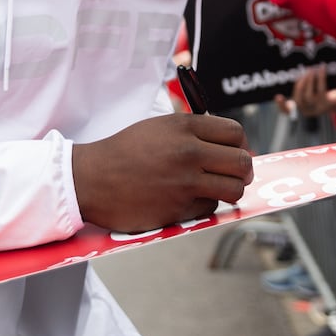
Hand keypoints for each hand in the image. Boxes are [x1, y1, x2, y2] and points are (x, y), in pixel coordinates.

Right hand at [72, 114, 253, 232]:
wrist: (91, 179)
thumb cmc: (126, 151)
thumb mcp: (160, 127)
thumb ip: (194, 132)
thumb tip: (231, 145)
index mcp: (185, 126)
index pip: (235, 133)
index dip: (241, 145)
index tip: (236, 152)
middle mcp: (189, 152)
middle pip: (242, 162)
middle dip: (244, 170)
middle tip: (238, 175)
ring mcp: (185, 182)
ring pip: (234, 189)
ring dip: (230, 190)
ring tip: (219, 188)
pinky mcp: (178, 208)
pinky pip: (210, 207)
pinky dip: (204, 204)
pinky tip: (188, 199)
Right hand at [275, 66, 335, 118]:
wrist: (335, 102)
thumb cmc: (317, 94)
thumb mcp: (307, 93)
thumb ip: (300, 86)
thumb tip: (298, 72)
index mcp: (299, 110)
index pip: (286, 111)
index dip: (281, 105)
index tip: (278, 96)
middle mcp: (306, 111)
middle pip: (298, 100)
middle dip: (299, 85)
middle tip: (303, 73)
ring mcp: (316, 109)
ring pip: (309, 96)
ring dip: (309, 81)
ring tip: (311, 70)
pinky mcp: (326, 104)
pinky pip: (322, 90)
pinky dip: (321, 78)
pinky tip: (321, 69)